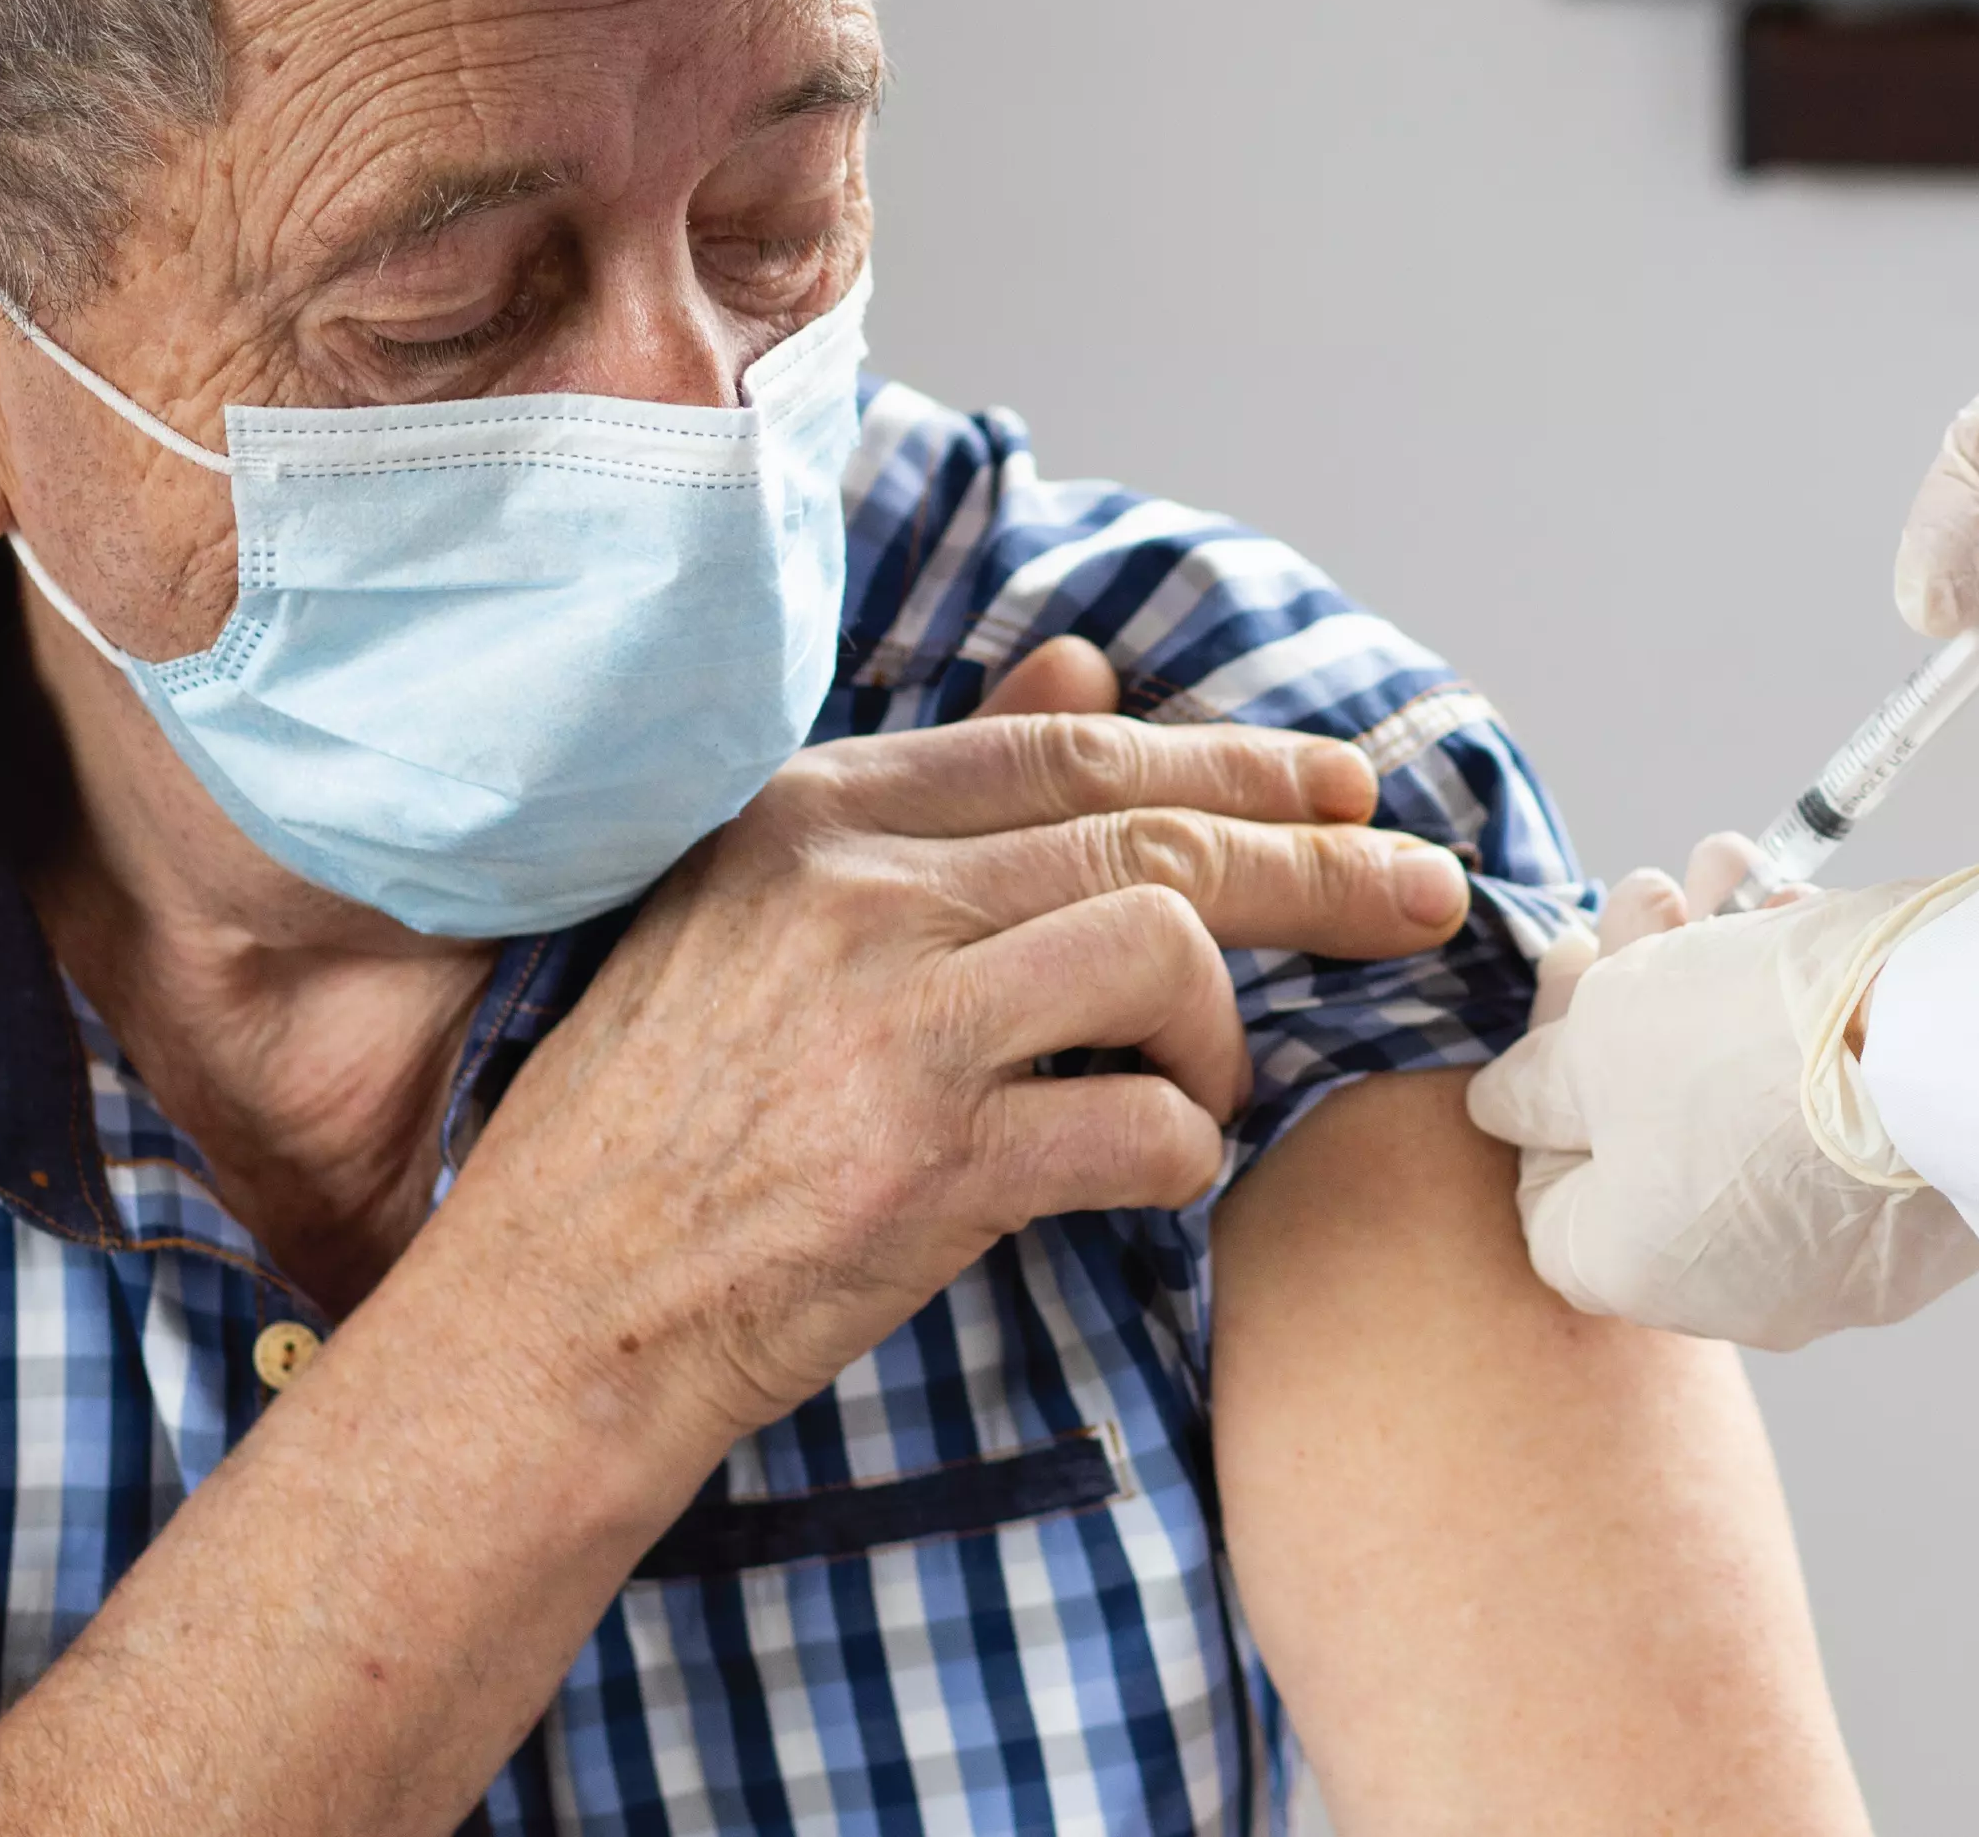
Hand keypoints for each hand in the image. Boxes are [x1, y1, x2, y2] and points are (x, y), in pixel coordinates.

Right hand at [452, 638, 1471, 1456]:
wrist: (555, 1306)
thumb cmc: (659, 1113)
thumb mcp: (764, 908)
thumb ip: (937, 788)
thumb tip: (1087, 671)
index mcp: (818, 812)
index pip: (1078, 751)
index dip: (1236, 761)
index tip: (1341, 782)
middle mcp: (858, 890)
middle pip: (1156, 839)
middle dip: (1320, 861)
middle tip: (1423, 891)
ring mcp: (893, 1022)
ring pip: (1168, 955)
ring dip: (1222, 1032)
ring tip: (1200, 1078)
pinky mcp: (927, 1165)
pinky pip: (1146, 1125)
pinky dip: (1181, 1147)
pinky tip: (1146, 1166)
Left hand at [1467, 844, 1978, 1350]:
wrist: (1958, 1046)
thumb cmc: (1743, 1049)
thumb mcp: (1595, 1045)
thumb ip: (1534, 1083)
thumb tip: (1508, 1106)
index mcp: (1635, 1269)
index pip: (1547, 1183)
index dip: (1543, 1070)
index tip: (1571, 965)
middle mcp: (1738, 1286)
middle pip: (1647, 1118)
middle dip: (1638, 985)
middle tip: (1650, 893)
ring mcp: (1835, 1247)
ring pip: (1741, 1086)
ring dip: (1720, 967)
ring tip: (1726, 869)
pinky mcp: (1915, 1195)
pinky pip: (1831, 1094)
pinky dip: (1805, 1002)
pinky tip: (1796, 906)